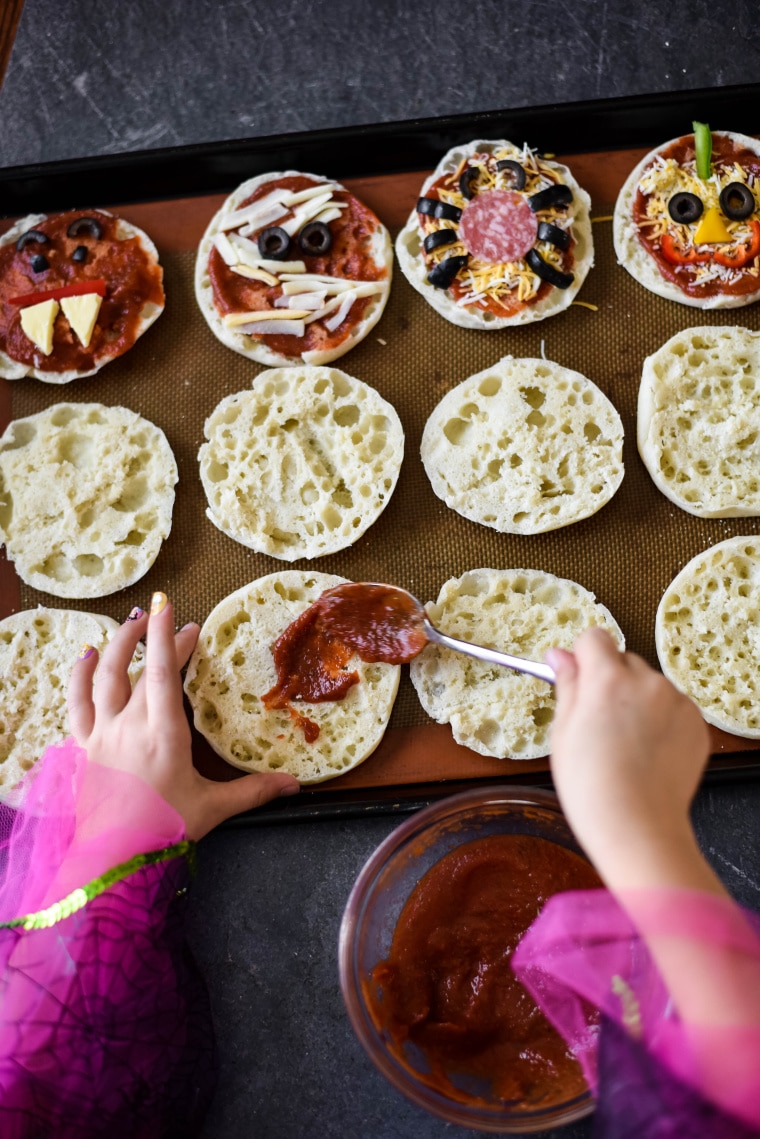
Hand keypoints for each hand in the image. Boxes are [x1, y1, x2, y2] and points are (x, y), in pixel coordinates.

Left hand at [68, 593, 298, 839]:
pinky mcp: (84, 748)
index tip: (170, 608)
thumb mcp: (212, 808)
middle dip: (157, 639)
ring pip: (104, 677)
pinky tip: (86, 657)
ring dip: (119, 646)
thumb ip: (253, 791)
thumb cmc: (164, 831)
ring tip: (130, 624)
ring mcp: (101, 735)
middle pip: (140, 669)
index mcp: (163, 733)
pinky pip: (77, 704)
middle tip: (173, 623)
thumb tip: (295, 785)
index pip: (164, 672)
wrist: (112, 861)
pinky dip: (80, 676)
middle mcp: (128, 725)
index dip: (167, 637)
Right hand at [546, 628, 712, 890]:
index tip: (578, 680)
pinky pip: (672, 707)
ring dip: (637, 701)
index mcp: (607, 680)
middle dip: (610, 682)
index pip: (594, 638)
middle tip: (599, 723)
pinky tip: (647, 752)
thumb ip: (566, 685)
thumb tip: (558, 655)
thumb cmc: (591, 786)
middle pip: (623, 661)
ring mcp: (676, 702)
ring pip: (649, 685)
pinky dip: (660, 721)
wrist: (638, 827)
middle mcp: (647, 682)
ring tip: (625, 744)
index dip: (582, 658)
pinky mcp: (696, 723)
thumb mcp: (563, 732)